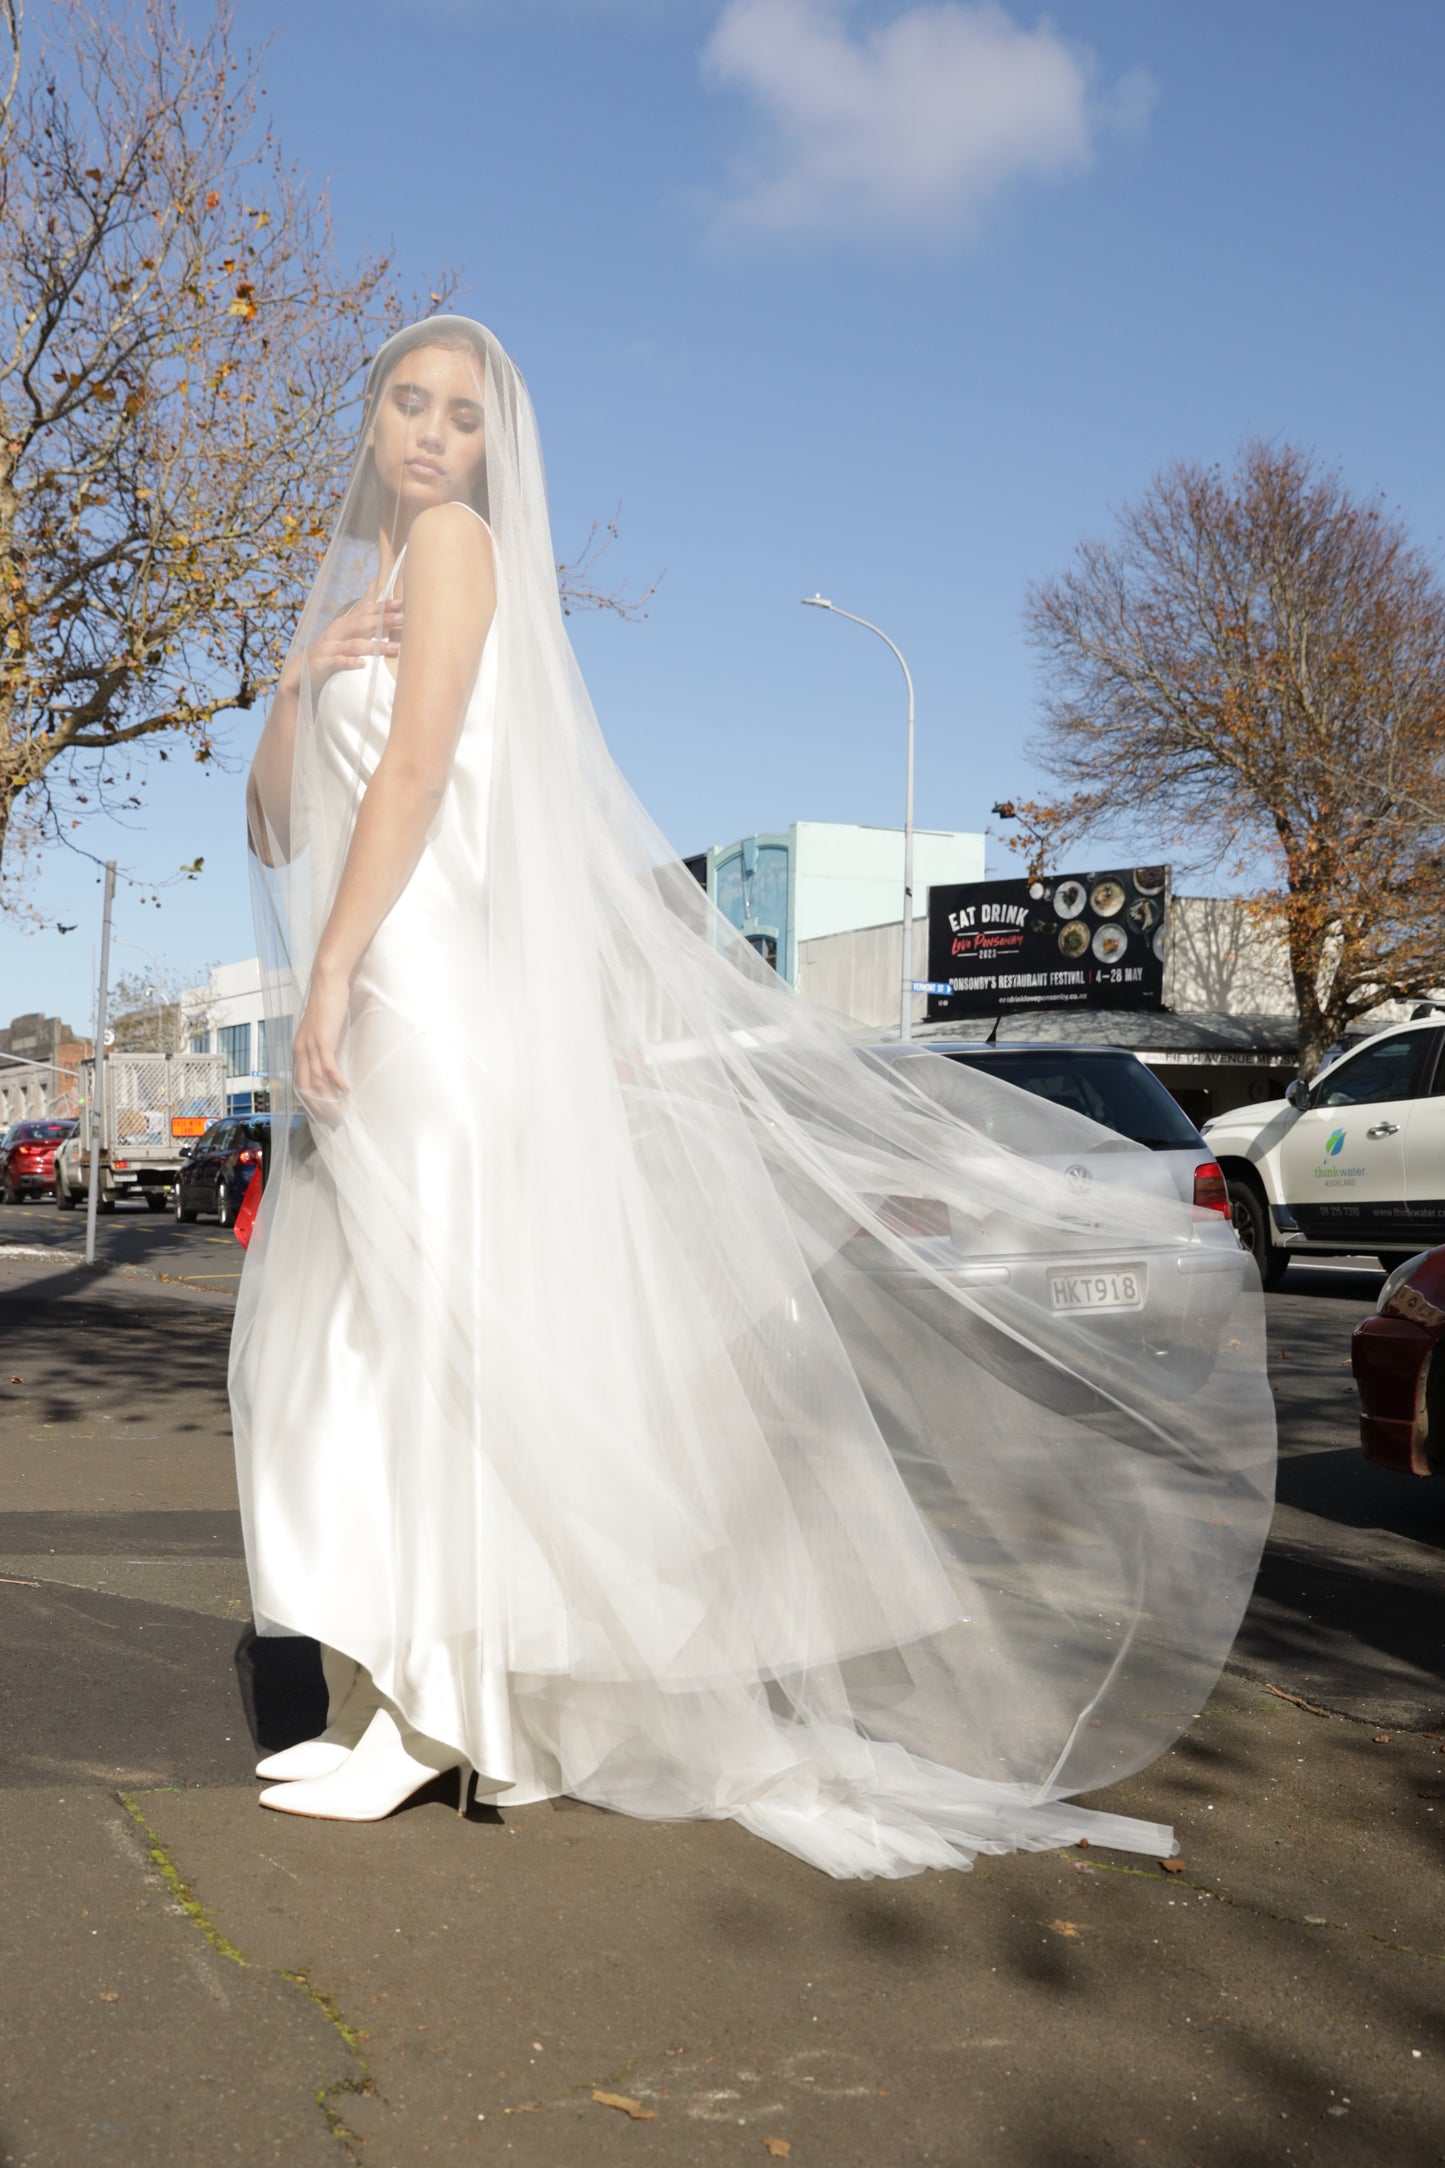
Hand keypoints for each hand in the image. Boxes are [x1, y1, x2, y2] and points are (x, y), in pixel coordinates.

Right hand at [281, 599, 402, 698]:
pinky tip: (363, 664)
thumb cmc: (331, 651)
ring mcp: (330, 647)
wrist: (302, 672)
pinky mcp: (324, 663)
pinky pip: (338, 662)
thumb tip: (373, 590)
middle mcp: (338, 632)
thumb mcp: (347, 633)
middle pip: (362, 624)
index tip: (401, 603)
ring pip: (354, 644)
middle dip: (382, 620)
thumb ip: (362, 617)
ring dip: (375, 646)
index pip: (366, 612)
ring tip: (394, 649)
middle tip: (403, 619)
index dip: (383, 607)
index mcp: (345, 624)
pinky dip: (350, 662)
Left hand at [292, 965, 350, 1123]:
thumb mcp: (320, 1028)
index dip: (310, 1102)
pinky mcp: (323, 1040)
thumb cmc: (326, 1003)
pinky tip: (346, 1091)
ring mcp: (310, 1046)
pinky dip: (336, 1082)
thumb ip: (320, 1044)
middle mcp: (300, 1050)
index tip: (324, 1114)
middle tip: (333, 1120)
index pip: (300, 1083)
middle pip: (306, 1088)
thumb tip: (328, 1060)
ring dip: (329, 1099)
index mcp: (298, 1049)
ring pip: (317, 1081)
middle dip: (319, 1107)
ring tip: (341, 1112)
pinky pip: (328, 1068)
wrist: (326, 982)